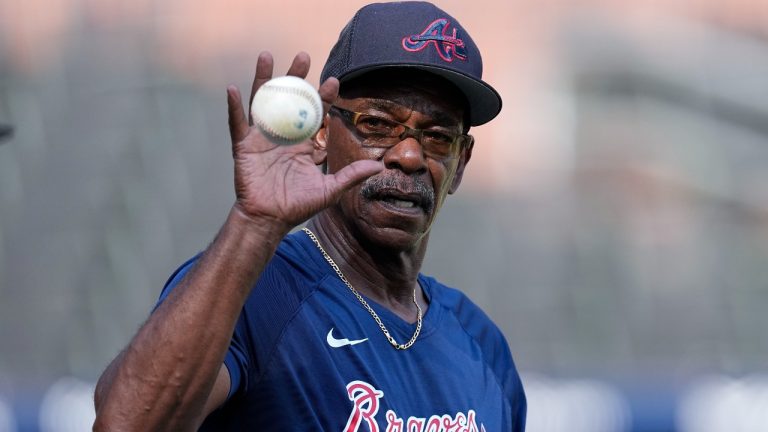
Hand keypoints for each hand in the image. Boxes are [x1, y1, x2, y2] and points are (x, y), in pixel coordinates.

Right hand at [226, 51, 382, 228]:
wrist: (270, 220)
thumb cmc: (298, 206)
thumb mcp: (329, 190)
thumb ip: (351, 175)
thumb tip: (379, 167)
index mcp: (304, 144)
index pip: (315, 114)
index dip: (324, 98)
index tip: (333, 82)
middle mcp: (283, 136)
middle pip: (289, 100)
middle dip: (296, 78)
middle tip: (303, 57)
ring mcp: (262, 139)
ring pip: (263, 102)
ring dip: (264, 80)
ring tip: (267, 56)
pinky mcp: (244, 147)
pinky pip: (237, 123)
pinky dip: (234, 107)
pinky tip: (233, 89)